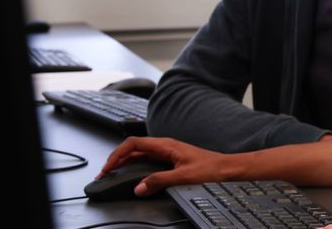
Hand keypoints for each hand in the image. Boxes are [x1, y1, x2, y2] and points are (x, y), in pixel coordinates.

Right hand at [99, 136, 236, 195]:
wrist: (226, 168)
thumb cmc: (211, 168)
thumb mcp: (183, 177)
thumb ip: (159, 181)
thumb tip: (139, 187)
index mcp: (166, 145)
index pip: (134, 143)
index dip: (117, 154)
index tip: (108, 167)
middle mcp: (165, 146)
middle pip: (134, 148)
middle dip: (117, 158)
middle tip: (105, 173)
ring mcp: (167, 152)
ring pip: (139, 154)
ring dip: (125, 163)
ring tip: (113, 174)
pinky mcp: (170, 160)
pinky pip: (147, 160)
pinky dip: (135, 167)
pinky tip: (132, 175)